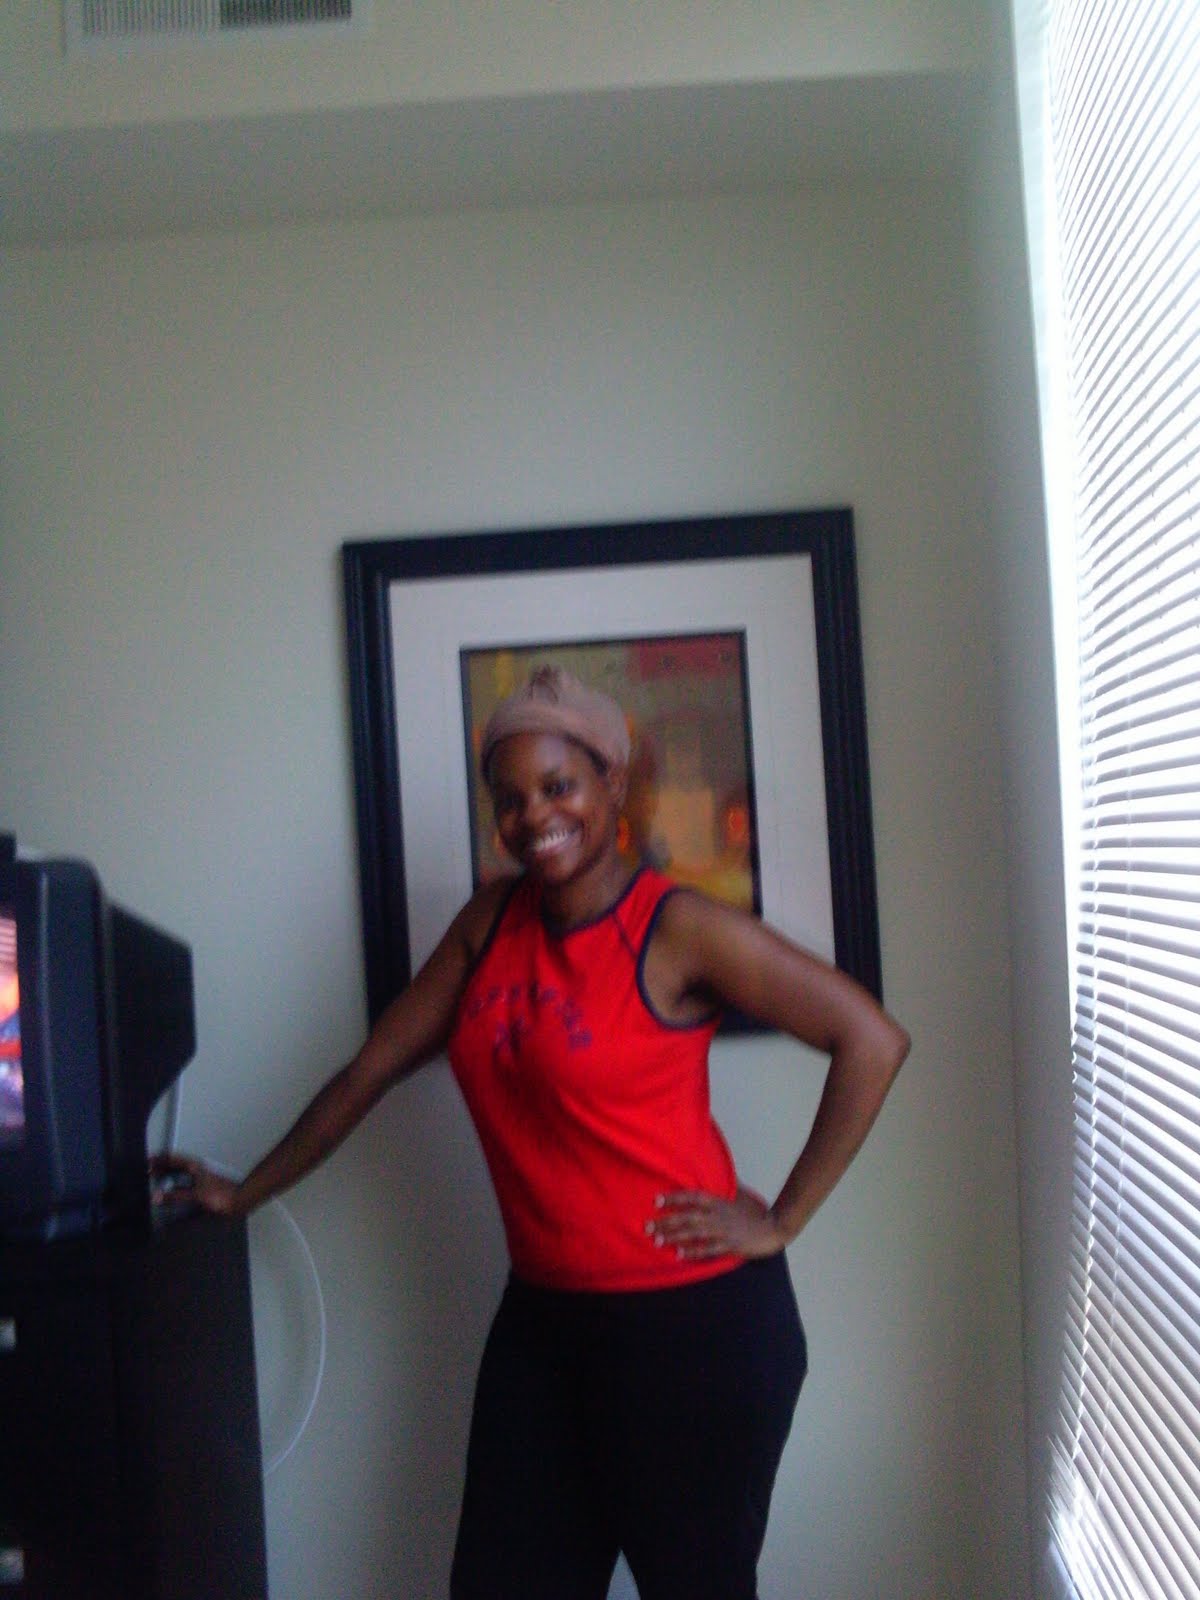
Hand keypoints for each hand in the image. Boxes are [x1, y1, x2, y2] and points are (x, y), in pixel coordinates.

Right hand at [149, 1153, 242, 1217]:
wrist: (239, 1201)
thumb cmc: (219, 1196)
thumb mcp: (196, 1195)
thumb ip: (176, 1196)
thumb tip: (156, 1196)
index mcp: (194, 1166)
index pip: (172, 1158)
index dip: (159, 1159)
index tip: (146, 1162)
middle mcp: (196, 1169)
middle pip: (175, 1164)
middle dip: (161, 1166)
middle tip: (147, 1172)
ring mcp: (200, 1177)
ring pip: (179, 1172)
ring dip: (168, 1174)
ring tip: (155, 1180)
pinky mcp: (202, 1186)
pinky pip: (184, 1182)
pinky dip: (174, 1184)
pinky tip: (171, 1192)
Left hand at [646, 1185, 789, 1260]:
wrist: (774, 1227)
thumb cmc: (754, 1211)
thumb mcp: (738, 1194)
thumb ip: (723, 1185)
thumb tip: (714, 1171)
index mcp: (719, 1201)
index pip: (692, 1197)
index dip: (673, 1198)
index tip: (655, 1201)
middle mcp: (718, 1215)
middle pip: (687, 1217)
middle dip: (666, 1222)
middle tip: (647, 1227)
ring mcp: (724, 1231)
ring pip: (694, 1233)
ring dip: (674, 1237)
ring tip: (657, 1241)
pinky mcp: (730, 1246)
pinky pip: (708, 1250)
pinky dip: (693, 1252)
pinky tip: (678, 1255)